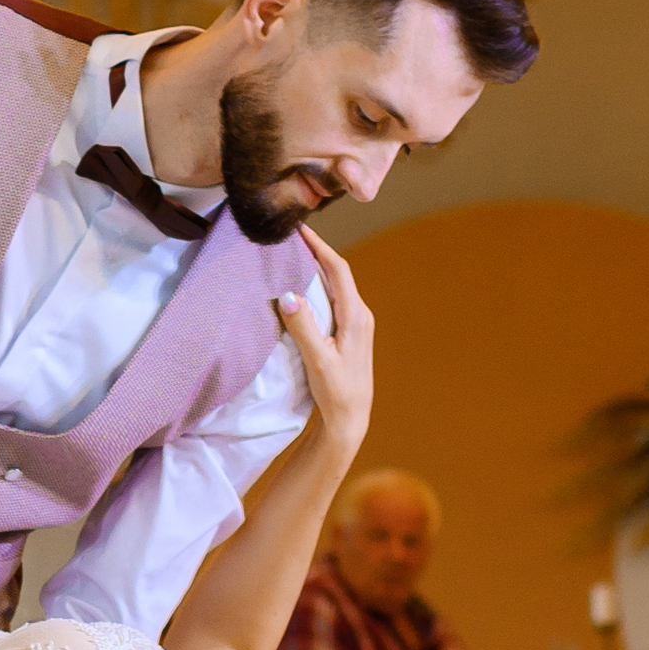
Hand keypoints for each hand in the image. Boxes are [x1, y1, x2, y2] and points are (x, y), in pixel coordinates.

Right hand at [277, 231, 372, 461]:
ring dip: (315, 269)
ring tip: (291, 255)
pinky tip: (300, 287)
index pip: (338, 269)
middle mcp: (360, 315)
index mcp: (356, 316)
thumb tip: (288, 294)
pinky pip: (332, 299)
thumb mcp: (318, 361)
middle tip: (290, 237)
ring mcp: (356, 324)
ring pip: (334, 286)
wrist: (350, 421)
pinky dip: (316, 287)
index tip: (299, 228)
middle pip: (337, 273)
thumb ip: (303, 327)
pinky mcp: (349, 333)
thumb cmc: (336, 393)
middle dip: (315, 252)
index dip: (319, 246)